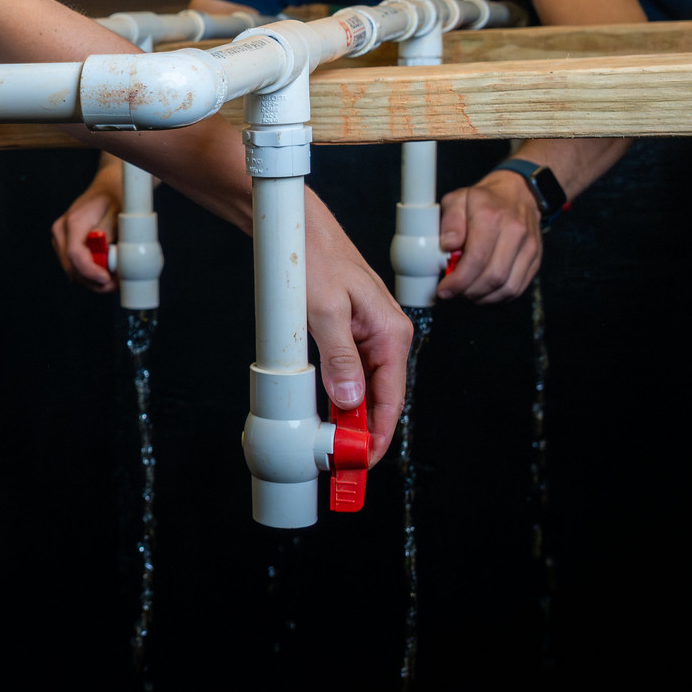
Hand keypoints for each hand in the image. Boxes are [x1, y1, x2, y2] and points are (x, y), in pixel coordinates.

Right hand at [50, 159, 122, 290]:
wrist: (108, 187)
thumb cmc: (116, 197)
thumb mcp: (119, 212)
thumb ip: (109, 233)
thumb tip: (107, 259)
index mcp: (73, 222)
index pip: (75, 254)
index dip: (90, 272)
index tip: (107, 280)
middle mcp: (61, 231)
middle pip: (72, 268)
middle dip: (94, 282)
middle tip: (117, 285)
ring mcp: (60, 238)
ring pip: (72, 271)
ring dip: (92, 280)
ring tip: (115, 278)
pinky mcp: (64, 244)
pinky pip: (74, 266)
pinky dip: (89, 274)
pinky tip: (106, 272)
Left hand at [307, 201, 411, 464]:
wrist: (299, 229)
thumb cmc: (316, 257)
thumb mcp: (325, 310)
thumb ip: (339, 357)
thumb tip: (349, 399)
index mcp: (392, 331)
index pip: (392, 397)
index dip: (379, 434)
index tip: (364, 460)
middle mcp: (386, 336)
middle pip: (381, 398)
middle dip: (364, 432)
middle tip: (344, 462)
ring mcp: (369, 335)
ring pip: (365, 388)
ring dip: (351, 417)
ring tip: (334, 445)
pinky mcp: (350, 333)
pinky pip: (351, 373)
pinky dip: (342, 395)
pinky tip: (328, 412)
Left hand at [437, 171, 542, 302]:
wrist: (519, 193)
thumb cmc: (484, 199)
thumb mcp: (457, 199)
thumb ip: (450, 221)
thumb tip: (448, 246)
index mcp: (491, 217)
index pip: (477, 258)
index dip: (459, 280)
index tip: (444, 289)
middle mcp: (515, 233)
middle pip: (493, 276)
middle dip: (469, 291)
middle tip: (454, 291)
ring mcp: (529, 247)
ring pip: (508, 287)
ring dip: (484, 297)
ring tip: (467, 292)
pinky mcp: (536, 259)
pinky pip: (519, 287)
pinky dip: (499, 296)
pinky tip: (484, 291)